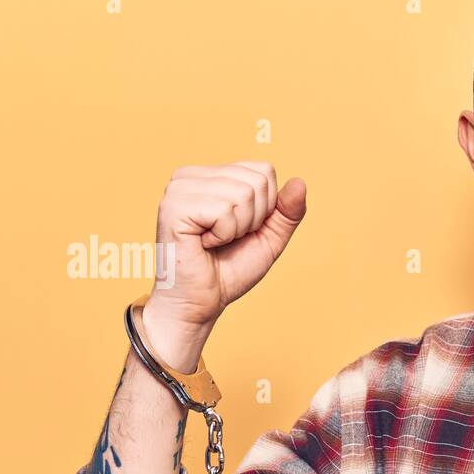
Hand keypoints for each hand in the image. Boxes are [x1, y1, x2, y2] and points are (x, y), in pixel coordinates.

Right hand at [143, 162, 306, 365]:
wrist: (201, 303)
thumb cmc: (228, 271)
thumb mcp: (268, 238)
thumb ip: (286, 212)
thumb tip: (299, 182)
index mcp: (210, 175)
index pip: (263, 170)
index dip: (266, 208)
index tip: (240, 229)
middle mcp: (190, 175)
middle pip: (256, 182)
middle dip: (253, 219)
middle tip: (226, 239)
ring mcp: (179, 188)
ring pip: (243, 194)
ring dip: (238, 229)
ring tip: (214, 242)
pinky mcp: (173, 206)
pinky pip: (224, 210)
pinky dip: (224, 234)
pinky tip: (203, 244)